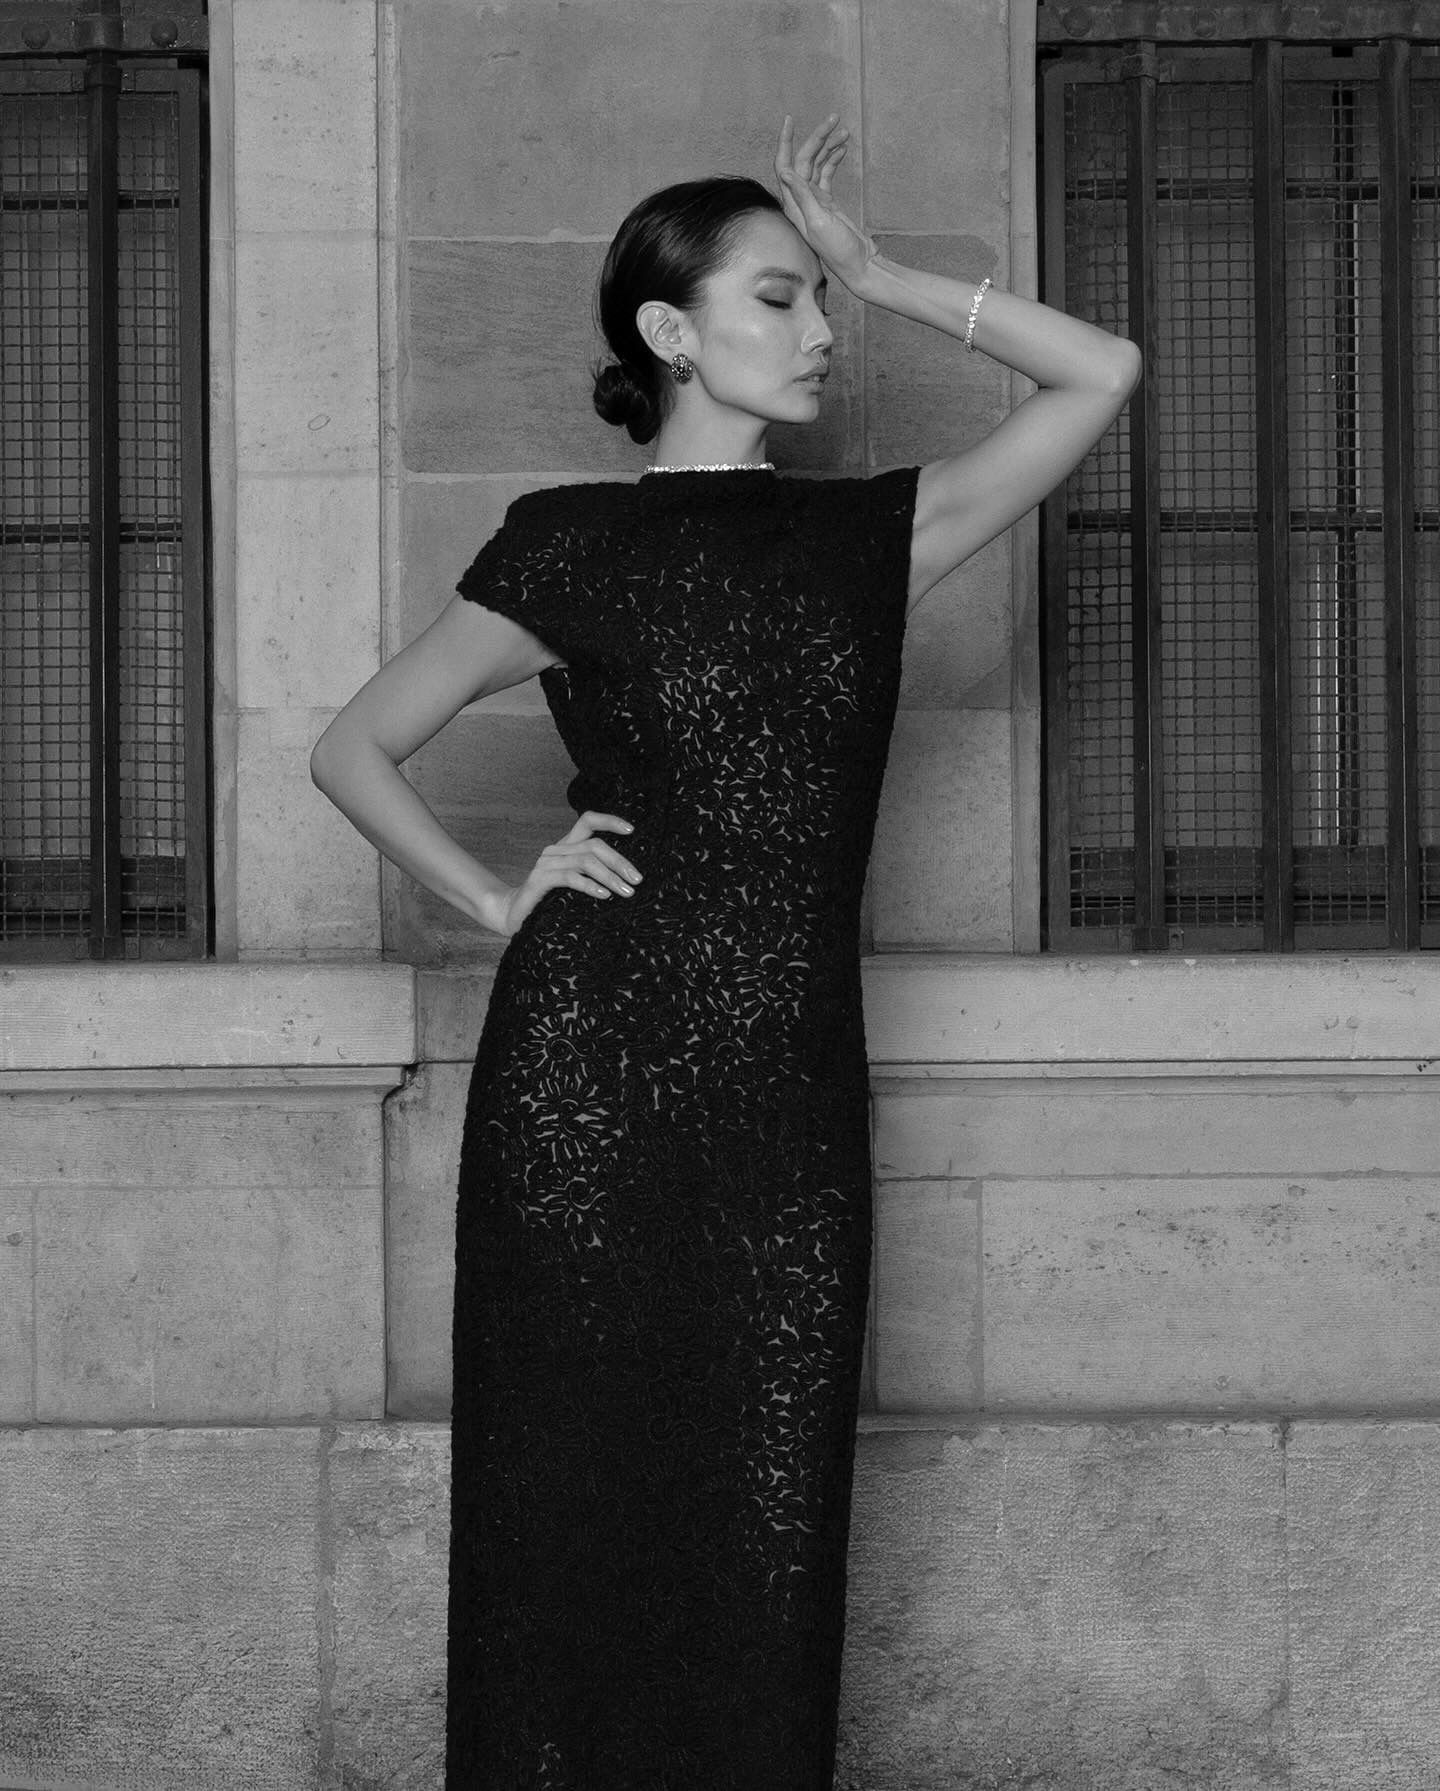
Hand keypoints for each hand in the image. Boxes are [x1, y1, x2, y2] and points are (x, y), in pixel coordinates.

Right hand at [489, 811, 641, 936]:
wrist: (513, 915)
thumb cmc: (550, 901)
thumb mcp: (574, 883)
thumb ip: (593, 873)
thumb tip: (628, 876)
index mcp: (566, 846)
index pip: (588, 821)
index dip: (610, 821)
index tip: (632, 830)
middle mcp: (556, 850)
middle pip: (594, 845)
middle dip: (620, 861)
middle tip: (637, 879)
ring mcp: (546, 863)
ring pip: (586, 861)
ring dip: (610, 876)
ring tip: (626, 891)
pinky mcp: (539, 880)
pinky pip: (570, 877)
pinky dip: (590, 885)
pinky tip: (604, 895)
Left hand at [773, 114, 876, 291]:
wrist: (859, 265)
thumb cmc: (838, 250)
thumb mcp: (819, 221)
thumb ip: (803, 196)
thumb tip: (785, 171)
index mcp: (793, 205)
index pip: (784, 166)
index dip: (785, 141)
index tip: (790, 119)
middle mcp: (799, 201)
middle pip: (803, 160)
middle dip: (817, 137)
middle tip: (834, 118)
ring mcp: (814, 201)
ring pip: (817, 164)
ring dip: (828, 146)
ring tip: (844, 131)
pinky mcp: (827, 203)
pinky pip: (826, 174)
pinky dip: (834, 159)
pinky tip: (843, 148)